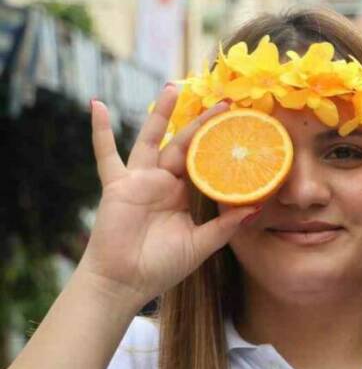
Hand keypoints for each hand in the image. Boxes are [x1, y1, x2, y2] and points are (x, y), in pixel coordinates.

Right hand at [75, 86, 257, 309]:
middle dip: (203, 123)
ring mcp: (140, 180)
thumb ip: (226, 226)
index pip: (206, 163)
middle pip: (185, 144)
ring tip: (174, 86)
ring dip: (161, 113)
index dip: (220, 147)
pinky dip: (101, 131)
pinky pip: (106, 155)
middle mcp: (164, 182)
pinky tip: (98, 105)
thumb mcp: (201, 244)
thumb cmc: (161, 266)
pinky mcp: (118, 185)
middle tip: (223, 100)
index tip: (241, 128)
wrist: (125, 282)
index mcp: (184, 194)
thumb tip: (257, 208)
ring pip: (152, 138)